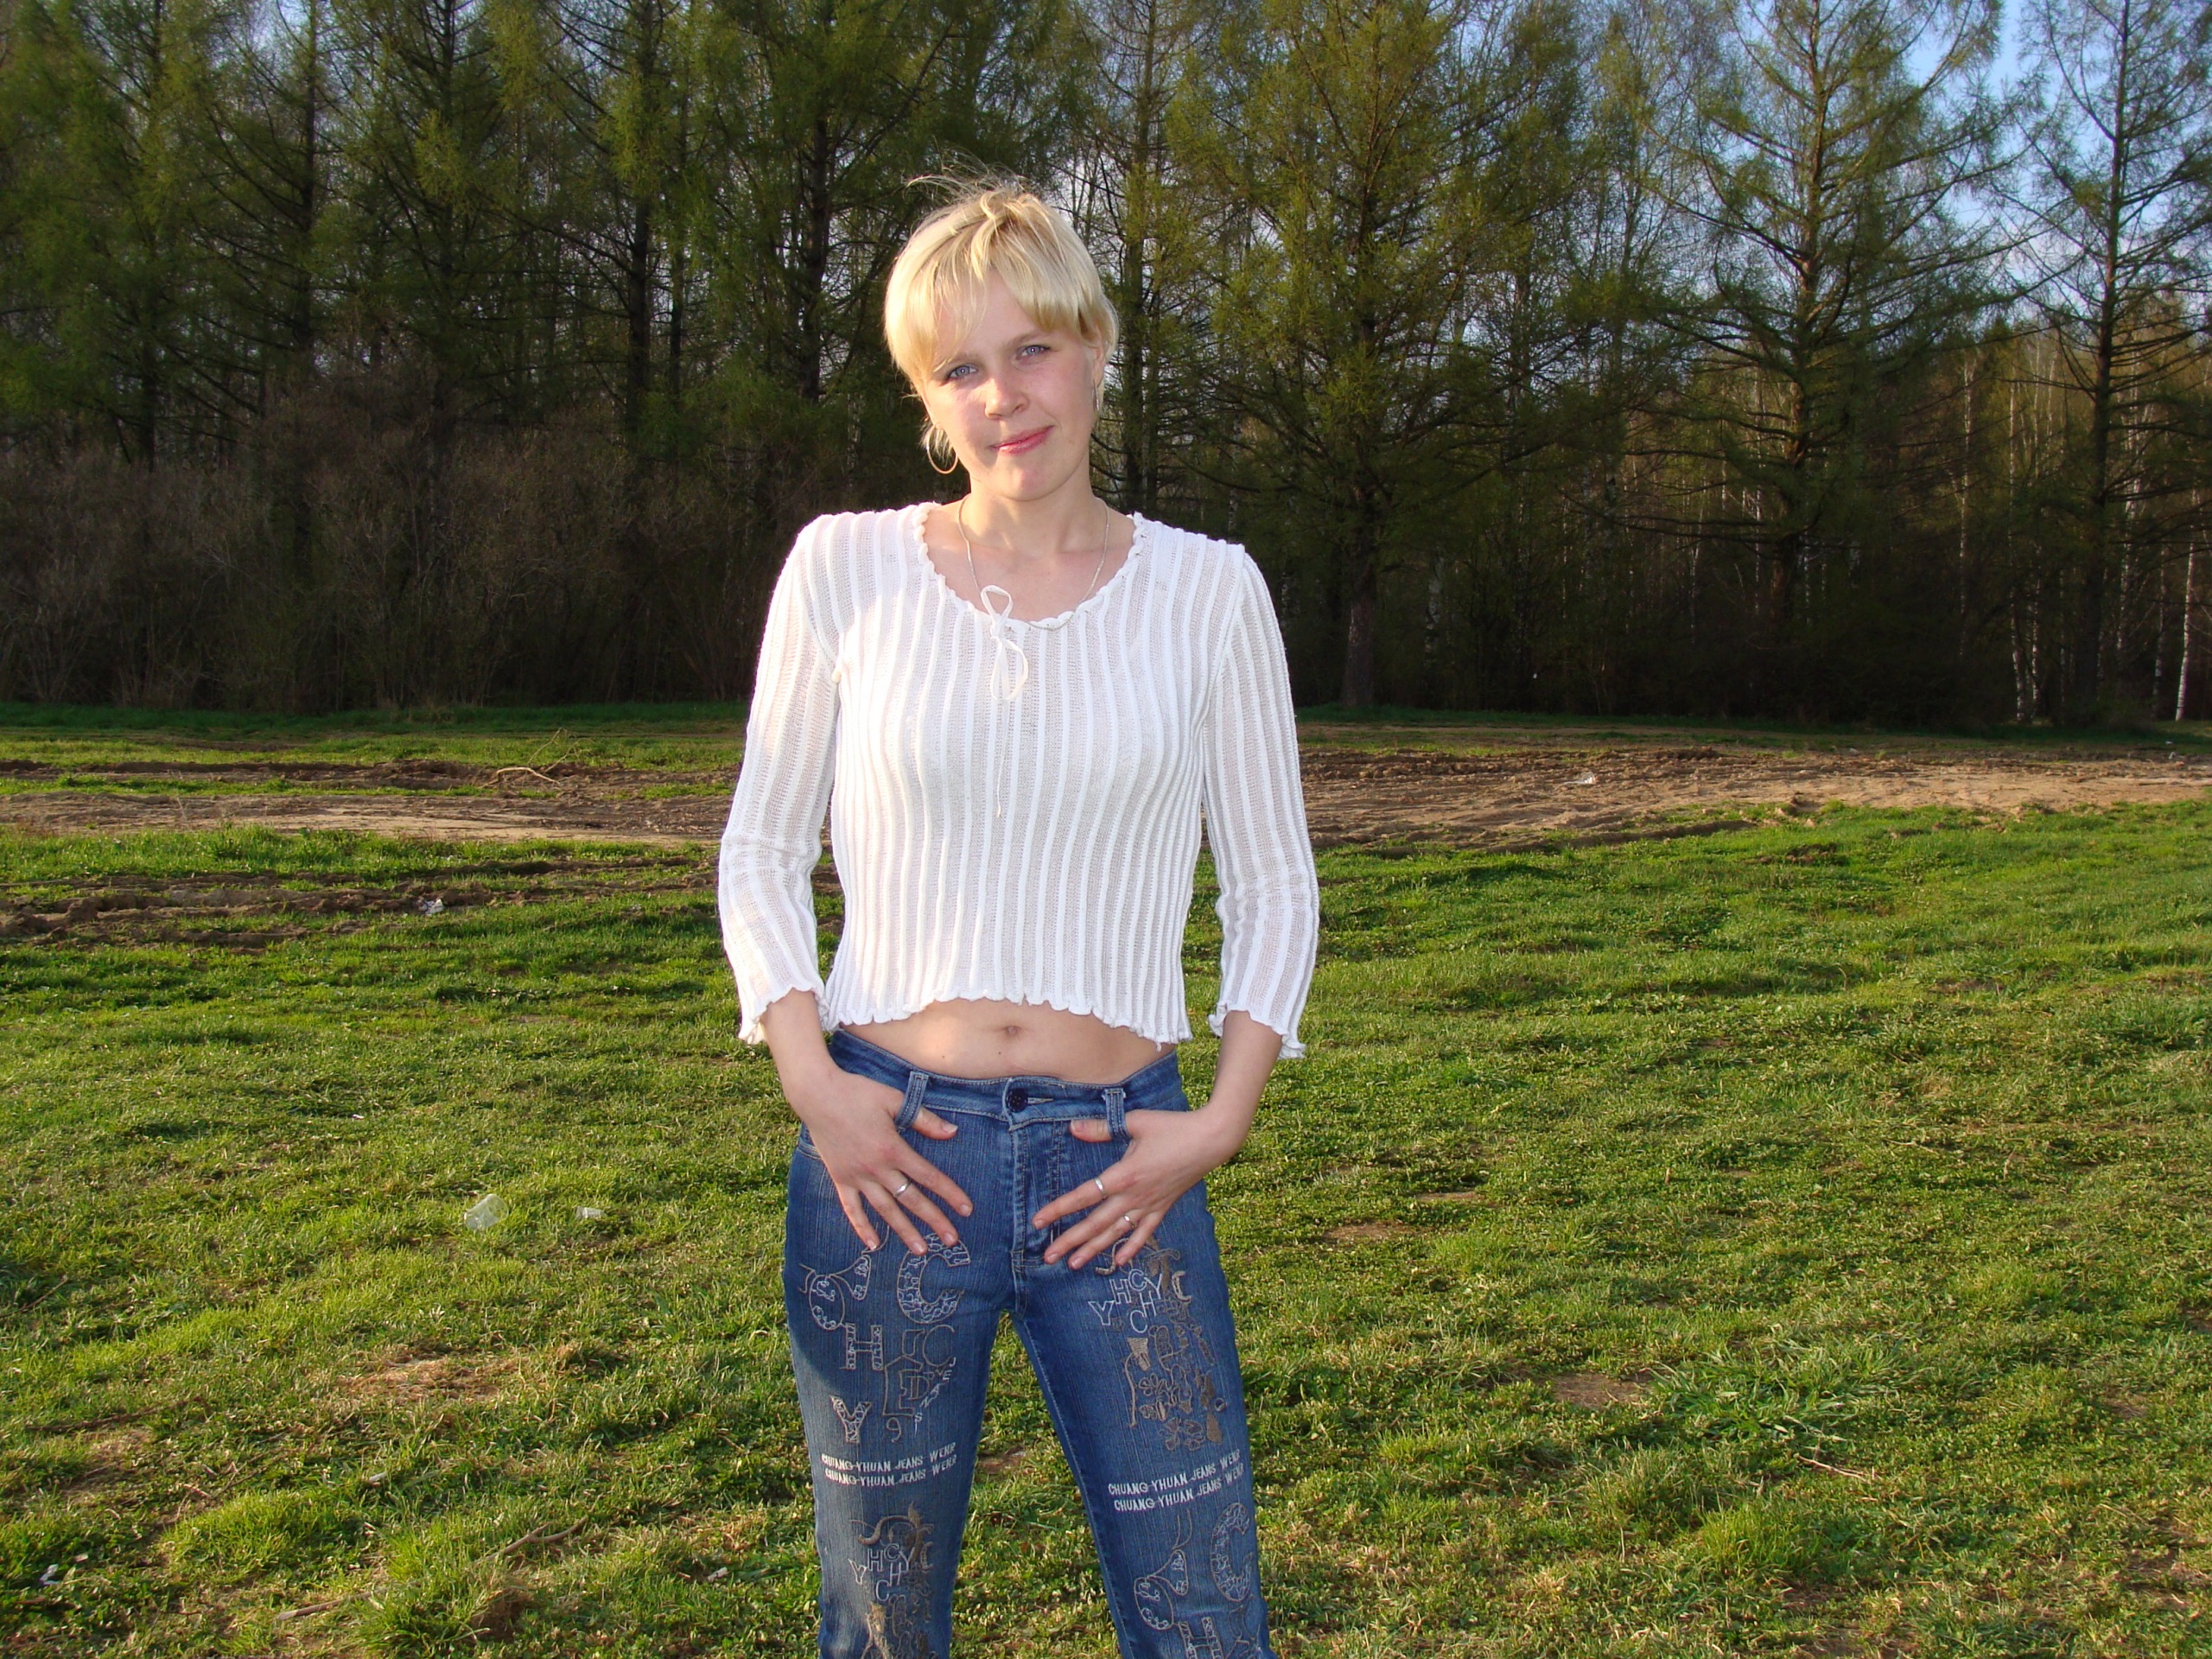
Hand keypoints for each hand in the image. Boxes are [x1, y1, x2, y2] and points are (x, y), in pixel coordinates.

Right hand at [790, 1067, 972, 1255]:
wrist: (817, 1094)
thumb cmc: (858, 1093)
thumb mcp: (894, 1100)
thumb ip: (924, 1119)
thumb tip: (952, 1133)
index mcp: (893, 1149)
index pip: (928, 1177)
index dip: (949, 1193)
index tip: (966, 1209)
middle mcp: (876, 1168)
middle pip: (911, 1199)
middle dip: (934, 1220)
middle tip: (952, 1240)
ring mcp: (856, 1176)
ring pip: (885, 1210)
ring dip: (904, 1231)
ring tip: (921, 1249)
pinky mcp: (840, 1178)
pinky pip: (852, 1208)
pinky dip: (862, 1227)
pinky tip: (874, 1244)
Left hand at [1032, 1107, 1244, 1270]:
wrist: (1211, 1140)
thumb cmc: (1173, 1127)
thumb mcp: (1135, 1122)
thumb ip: (1101, 1128)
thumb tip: (1073, 1128)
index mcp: (1123, 1175)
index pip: (1084, 1196)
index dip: (1059, 1209)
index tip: (1038, 1221)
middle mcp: (1134, 1196)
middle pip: (1095, 1223)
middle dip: (1070, 1241)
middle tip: (1048, 1257)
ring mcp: (1149, 1205)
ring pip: (1116, 1233)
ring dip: (1094, 1249)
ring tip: (1074, 1265)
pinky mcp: (1163, 1207)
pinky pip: (1144, 1233)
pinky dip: (1131, 1248)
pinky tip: (1118, 1262)